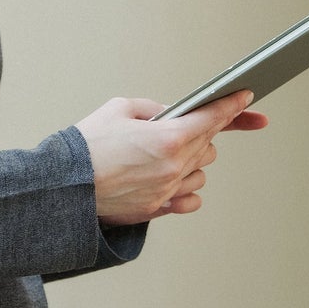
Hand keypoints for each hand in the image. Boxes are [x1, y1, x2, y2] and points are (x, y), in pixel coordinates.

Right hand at [72, 88, 267, 225]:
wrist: (63, 187)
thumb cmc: (86, 146)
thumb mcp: (119, 109)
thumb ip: (153, 109)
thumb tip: (170, 114)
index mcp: (168, 138)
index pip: (212, 117)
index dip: (232, 106)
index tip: (245, 98)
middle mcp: (174, 167)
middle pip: (209, 144)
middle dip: (201, 130)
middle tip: (186, 124)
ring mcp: (167, 191)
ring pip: (201, 171)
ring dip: (192, 158)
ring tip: (166, 152)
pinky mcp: (156, 209)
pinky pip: (190, 199)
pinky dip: (187, 188)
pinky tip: (173, 178)